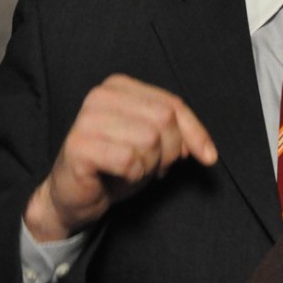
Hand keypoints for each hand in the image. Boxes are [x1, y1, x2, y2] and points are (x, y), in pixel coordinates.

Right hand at [25, 74, 217, 239]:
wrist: (75, 197)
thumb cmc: (115, 166)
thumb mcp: (154, 145)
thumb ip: (177, 134)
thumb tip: (202, 148)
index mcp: (120, 86)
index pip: (173, 104)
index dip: (195, 133)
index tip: (208, 157)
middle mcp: (101, 95)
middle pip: (164, 119)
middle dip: (168, 152)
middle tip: (152, 167)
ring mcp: (87, 119)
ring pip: (149, 140)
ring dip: (149, 166)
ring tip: (132, 170)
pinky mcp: (79, 145)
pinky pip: (129, 160)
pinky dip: (133, 175)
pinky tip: (119, 176)